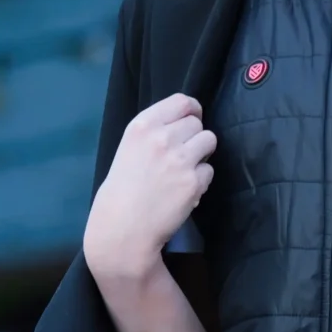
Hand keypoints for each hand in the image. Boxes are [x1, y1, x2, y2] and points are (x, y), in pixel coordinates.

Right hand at [85, 94, 214, 280]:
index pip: (182, 101)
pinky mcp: (193, 181)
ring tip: (184, 171)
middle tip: (181, 156)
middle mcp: (162, 138)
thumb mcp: (129, 149)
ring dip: (202, 155)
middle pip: (197, 123)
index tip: (192, 119)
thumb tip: (186, 120)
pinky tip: (182, 191)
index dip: (192, 110)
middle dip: (194, 137)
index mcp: (142, 126)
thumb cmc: (122, 190)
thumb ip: (154, 132)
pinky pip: (209, 171)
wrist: (122, 229)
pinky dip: (200, 181)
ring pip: (209, 140)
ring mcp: (180, 159)